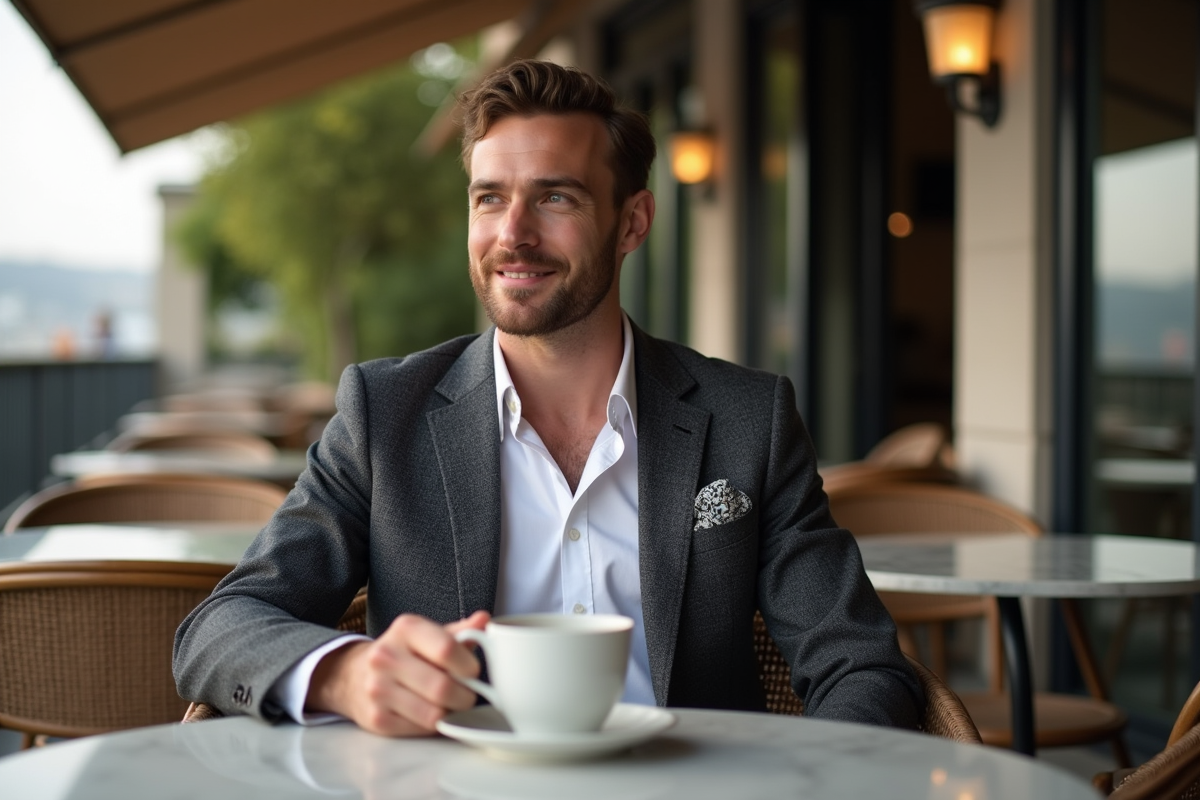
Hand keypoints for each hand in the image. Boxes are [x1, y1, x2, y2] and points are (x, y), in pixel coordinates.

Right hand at [306, 610, 489, 735]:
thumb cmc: (403, 653)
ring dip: (450, 712)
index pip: (446, 648)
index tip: (473, 671)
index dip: (468, 665)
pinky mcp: (376, 719)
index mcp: (405, 629)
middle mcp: (386, 657)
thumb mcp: (428, 634)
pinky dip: (433, 725)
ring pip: (434, 714)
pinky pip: (421, 729)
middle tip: (467, 694)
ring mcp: (378, 689)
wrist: (353, 675)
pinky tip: (428, 711)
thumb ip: (459, 631)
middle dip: (465, 695)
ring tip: (449, 703)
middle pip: (442, 687)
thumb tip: (484, 620)